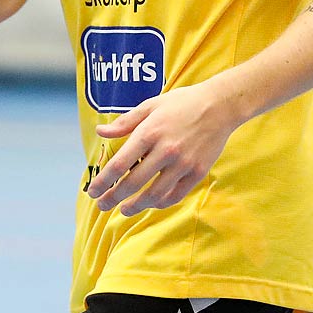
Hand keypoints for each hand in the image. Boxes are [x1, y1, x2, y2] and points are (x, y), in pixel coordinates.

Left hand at [86, 83, 243, 214]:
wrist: (220, 105)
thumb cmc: (182, 103)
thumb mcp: (150, 105)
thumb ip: (124, 122)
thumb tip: (100, 132)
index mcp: (149, 132)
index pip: (119, 165)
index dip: (103, 182)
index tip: (92, 191)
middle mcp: (165, 150)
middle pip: (133, 183)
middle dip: (113, 197)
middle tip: (102, 205)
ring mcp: (183, 163)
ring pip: (154, 194)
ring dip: (135, 206)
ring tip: (124, 209)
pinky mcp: (198, 172)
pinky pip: (175, 195)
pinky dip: (160, 203)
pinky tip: (150, 203)